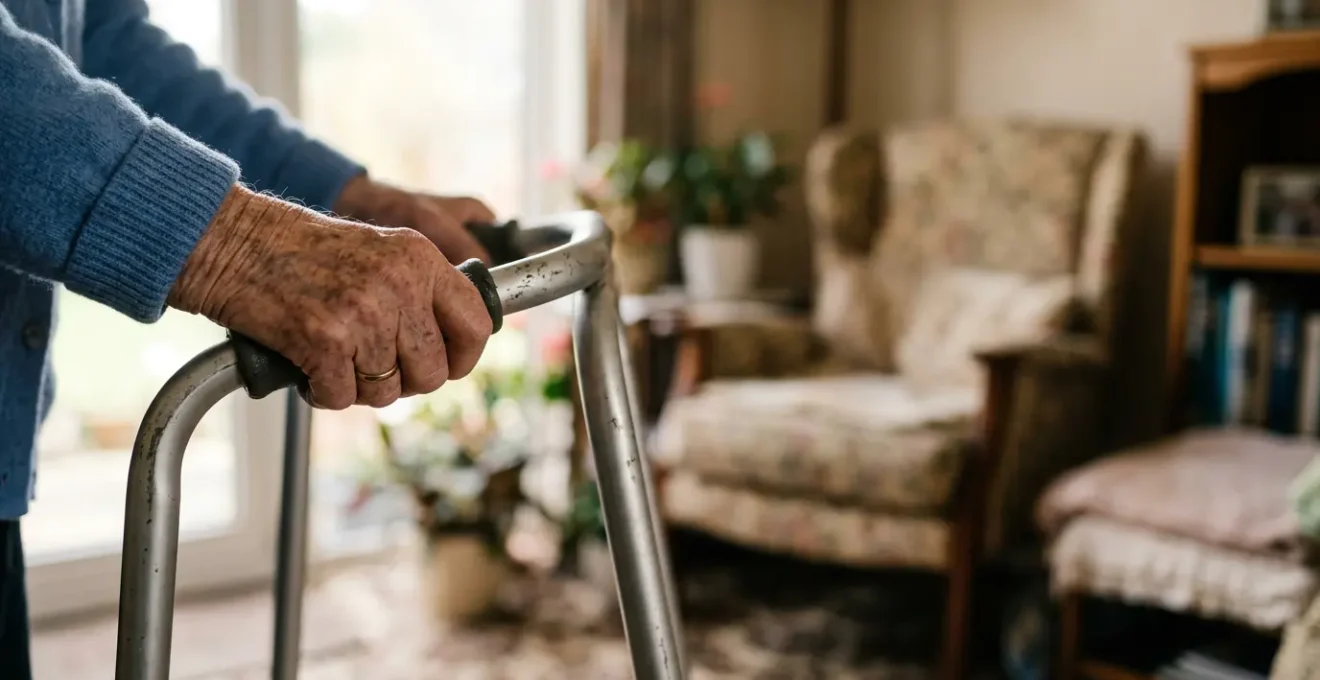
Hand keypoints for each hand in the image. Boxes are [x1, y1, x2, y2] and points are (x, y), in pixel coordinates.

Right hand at [169, 185, 493, 409]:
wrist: (232, 242)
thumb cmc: (300, 252)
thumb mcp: (379, 251)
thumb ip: (420, 289)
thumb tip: (456, 347)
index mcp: (421, 258)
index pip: (477, 324)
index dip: (464, 357)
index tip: (446, 365)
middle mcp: (400, 283)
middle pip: (433, 371)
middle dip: (405, 381)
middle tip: (374, 366)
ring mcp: (364, 313)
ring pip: (388, 391)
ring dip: (359, 387)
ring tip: (334, 357)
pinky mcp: (325, 340)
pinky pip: (342, 398)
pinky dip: (322, 392)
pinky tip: (308, 364)